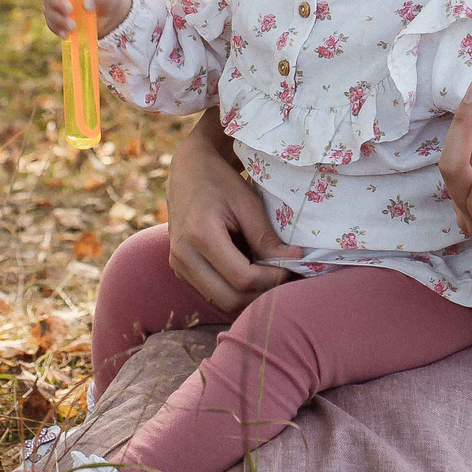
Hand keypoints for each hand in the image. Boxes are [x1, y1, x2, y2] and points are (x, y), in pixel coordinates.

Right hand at [42, 0, 128, 38]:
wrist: (110, 12)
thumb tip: (86, 5)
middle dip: (57, 1)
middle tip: (70, 10)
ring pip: (48, 7)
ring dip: (58, 18)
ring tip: (73, 27)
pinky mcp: (58, 15)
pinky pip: (51, 22)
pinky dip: (57, 29)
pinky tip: (66, 35)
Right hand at [166, 110, 299, 314]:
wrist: (187, 170)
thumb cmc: (220, 181)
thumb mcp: (247, 203)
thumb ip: (266, 237)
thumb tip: (294, 260)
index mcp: (200, 235)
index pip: (242, 278)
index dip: (272, 279)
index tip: (293, 267)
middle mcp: (183, 256)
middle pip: (230, 299)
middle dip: (261, 294)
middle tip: (284, 277)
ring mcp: (178, 265)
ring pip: (221, 302)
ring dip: (248, 295)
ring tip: (269, 274)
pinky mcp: (179, 270)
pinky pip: (212, 292)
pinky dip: (234, 289)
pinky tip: (250, 271)